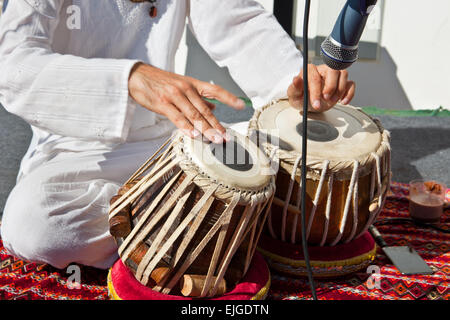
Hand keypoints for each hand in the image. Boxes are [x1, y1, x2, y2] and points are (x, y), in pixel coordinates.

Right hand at [128, 63, 245, 142]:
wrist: (137, 76)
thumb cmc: (160, 82)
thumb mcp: (182, 85)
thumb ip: (198, 97)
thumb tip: (214, 106)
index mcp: (193, 84)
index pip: (215, 90)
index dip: (229, 98)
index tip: (242, 106)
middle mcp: (186, 89)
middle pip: (205, 110)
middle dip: (217, 125)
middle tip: (226, 137)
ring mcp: (174, 96)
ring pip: (193, 115)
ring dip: (206, 130)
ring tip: (215, 140)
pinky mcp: (162, 103)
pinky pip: (177, 118)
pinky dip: (186, 127)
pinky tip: (194, 135)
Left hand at [287, 64, 355, 111]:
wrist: (308, 104)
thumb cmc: (301, 98)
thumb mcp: (294, 96)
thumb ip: (294, 88)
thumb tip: (295, 79)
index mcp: (310, 70)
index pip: (315, 77)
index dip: (316, 91)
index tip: (315, 103)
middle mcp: (323, 70)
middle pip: (333, 70)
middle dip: (330, 86)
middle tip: (326, 99)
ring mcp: (334, 76)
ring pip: (343, 74)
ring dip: (339, 90)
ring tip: (332, 101)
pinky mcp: (342, 83)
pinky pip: (351, 83)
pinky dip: (349, 93)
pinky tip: (343, 102)